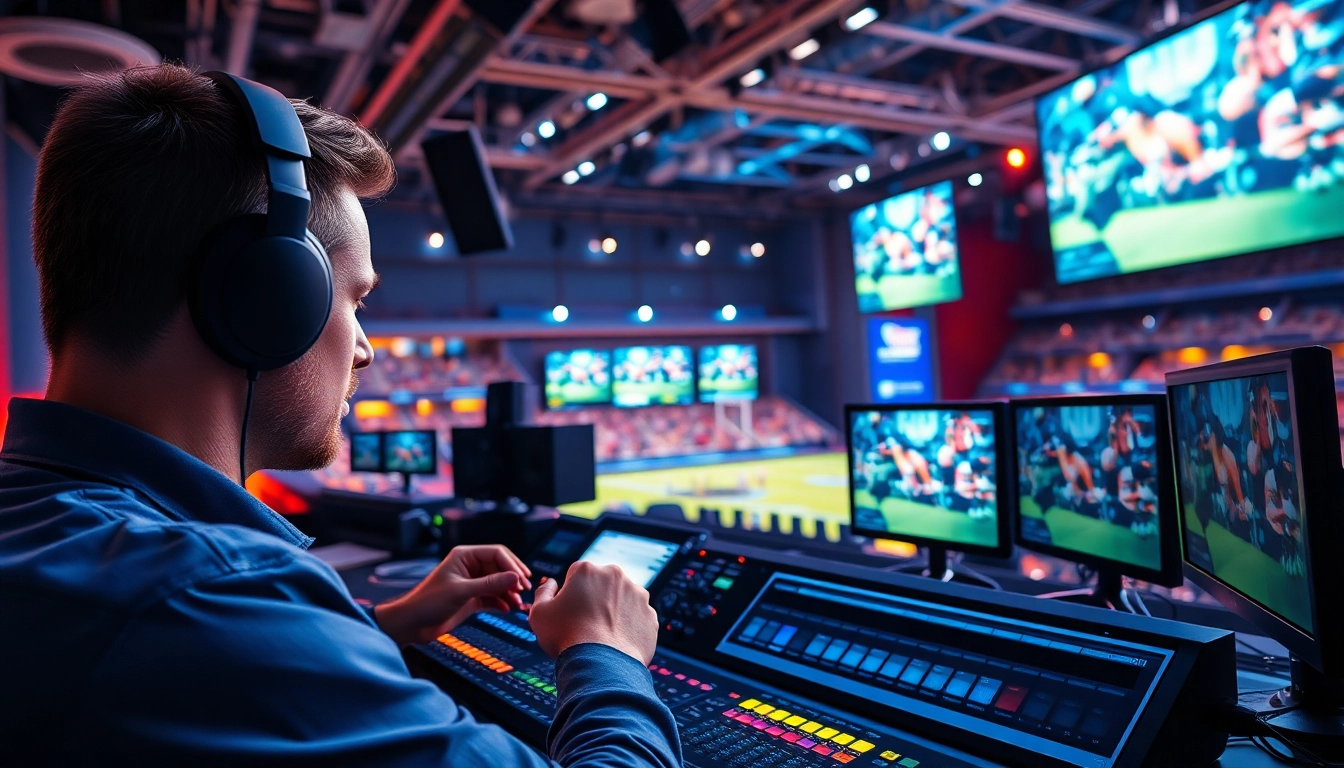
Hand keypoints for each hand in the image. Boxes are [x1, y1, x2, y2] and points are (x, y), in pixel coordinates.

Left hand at [374, 545, 531, 646]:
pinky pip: (492, 596)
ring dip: (509, 592)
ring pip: (498, 583)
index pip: (496, 553)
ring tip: (517, 603)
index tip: (521, 579)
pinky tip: (507, 608)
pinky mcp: (471, 598)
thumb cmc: (428, 602)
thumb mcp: (462, 591)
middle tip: (524, 590)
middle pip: (500, 567)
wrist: (412, 624)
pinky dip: (501, 601)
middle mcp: (469, 567)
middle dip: (513, 579)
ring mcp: (471, 582)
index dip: (512, 565)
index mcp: (464, 556)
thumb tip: (515, 577)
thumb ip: (490, 584)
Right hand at [529, 560, 658, 664]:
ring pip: (622, 600)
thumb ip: (543, 592)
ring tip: (602, 635)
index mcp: (588, 570)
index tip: (569, 614)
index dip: (570, 595)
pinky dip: (629, 628)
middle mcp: (615, 576)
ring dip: (614, 612)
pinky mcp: (650, 616)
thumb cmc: (566, 638)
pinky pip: (638, 619)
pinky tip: (617, 642)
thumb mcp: (539, 614)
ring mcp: (637, 595)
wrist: (601, 665)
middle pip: (602, 585)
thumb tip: (550, 584)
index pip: (576, 576)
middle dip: (595, 600)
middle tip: (585, 625)